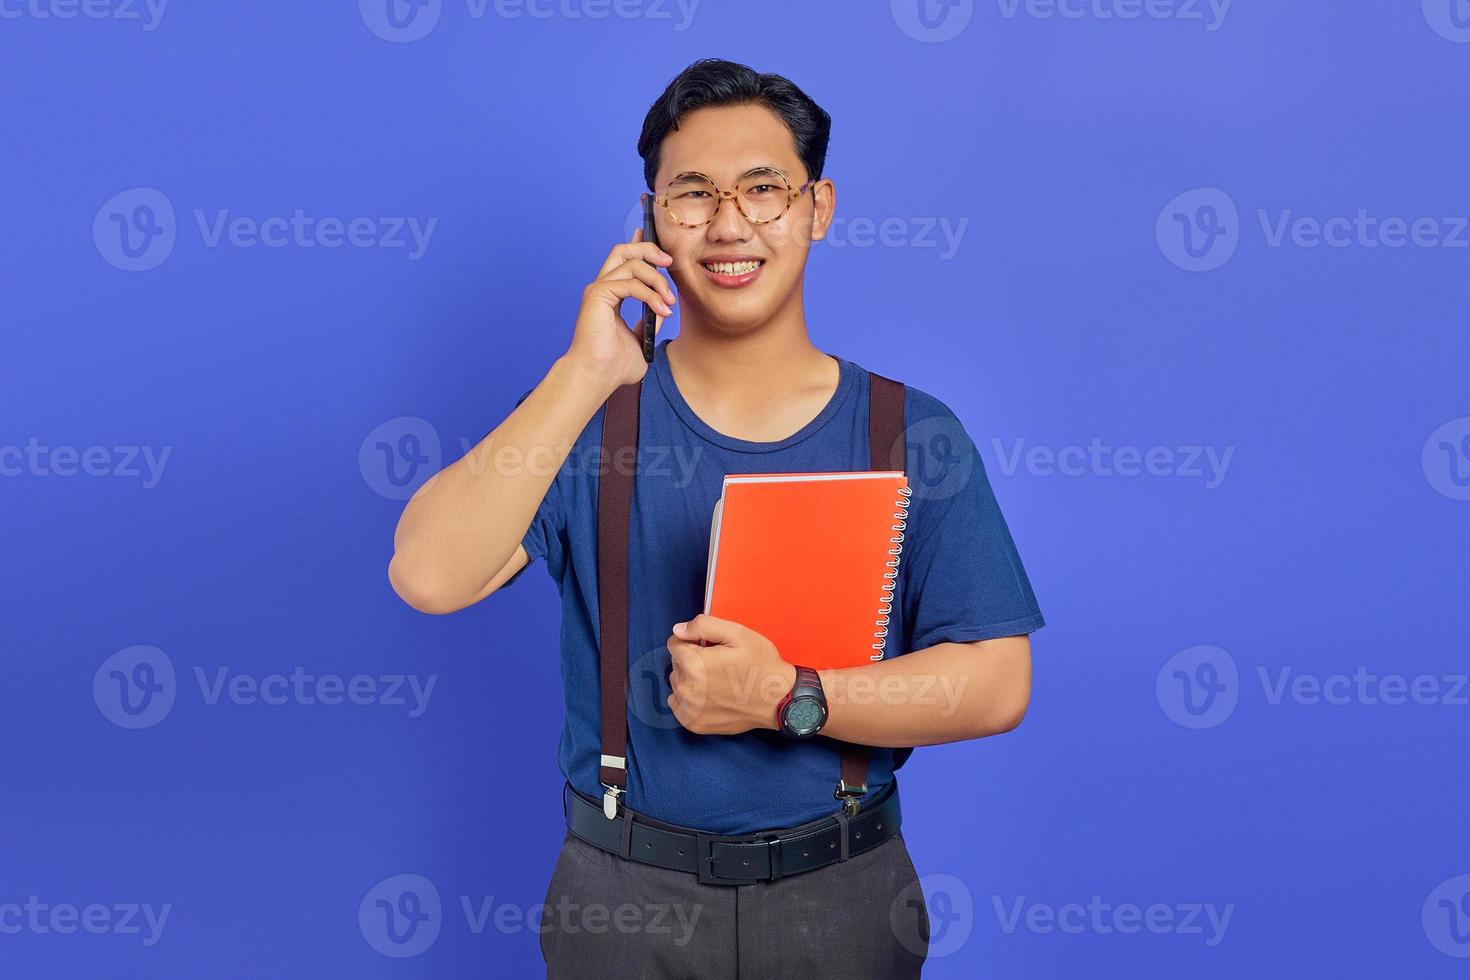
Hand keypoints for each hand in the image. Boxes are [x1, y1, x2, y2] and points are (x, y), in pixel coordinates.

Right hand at [563, 206, 676, 391]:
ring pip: (632, 264)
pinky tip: (662, 310)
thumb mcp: (640, 340)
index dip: (641, 246)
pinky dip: (651, 294)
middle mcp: (601, 288)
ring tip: (669, 303)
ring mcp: (598, 290)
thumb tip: (662, 309)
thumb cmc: (614, 365)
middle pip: (623, 250)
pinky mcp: (598, 296)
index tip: (660, 247)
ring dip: (657, 280)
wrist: (598, 377)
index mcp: (609, 295)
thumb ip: (648, 323)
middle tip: (670, 264)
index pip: (623, 260)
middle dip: (650, 250)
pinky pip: (631, 283)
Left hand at [665, 614, 797, 734]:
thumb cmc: (761, 665)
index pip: (674, 643)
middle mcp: (686, 689)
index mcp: (694, 664)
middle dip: (691, 659)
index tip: (710, 646)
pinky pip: (678, 704)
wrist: (778, 699)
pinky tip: (709, 695)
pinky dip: (689, 699)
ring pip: (677, 683)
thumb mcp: (738, 634)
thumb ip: (703, 626)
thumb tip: (678, 630)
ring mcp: (689, 709)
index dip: (693, 640)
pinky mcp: (694, 724)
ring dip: (690, 678)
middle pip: (675, 664)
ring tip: (716, 680)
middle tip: (718, 663)